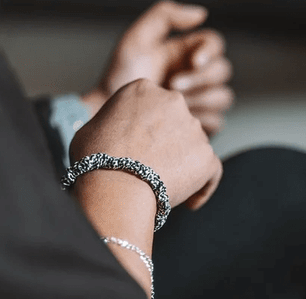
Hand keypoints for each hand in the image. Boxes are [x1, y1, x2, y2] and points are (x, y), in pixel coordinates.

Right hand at [72, 78, 221, 209]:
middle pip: (177, 125)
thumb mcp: (94, 127)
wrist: (116, 184)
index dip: (149, 130)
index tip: (140, 148)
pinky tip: (189, 202)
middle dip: (170, 145)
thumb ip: (113, 122)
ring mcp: (194, 128)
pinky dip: (203, 186)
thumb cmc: (96, 159)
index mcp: (144, 89)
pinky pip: (212, 171)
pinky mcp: (207, 155)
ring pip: (195, 147)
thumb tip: (113, 132)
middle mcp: (174, 101)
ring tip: (166, 187)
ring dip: (185, 165)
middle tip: (155, 168)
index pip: (155, 108)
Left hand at [82, 1, 233, 134]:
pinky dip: (200, 121)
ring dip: (200, 100)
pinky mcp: (201, 125)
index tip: (194, 61)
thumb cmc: (119, 78)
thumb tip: (202, 14)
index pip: (215, 44)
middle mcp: (197, 75)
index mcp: (185, 52)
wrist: (110, 115)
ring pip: (223, 97)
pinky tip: (178, 123)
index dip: (210, 51)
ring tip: (170, 106)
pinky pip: (217, 121)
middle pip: (223, 70)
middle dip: (200, 79)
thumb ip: (165, 16)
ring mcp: (201, 101)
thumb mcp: (136, 40)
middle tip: (172, 85)